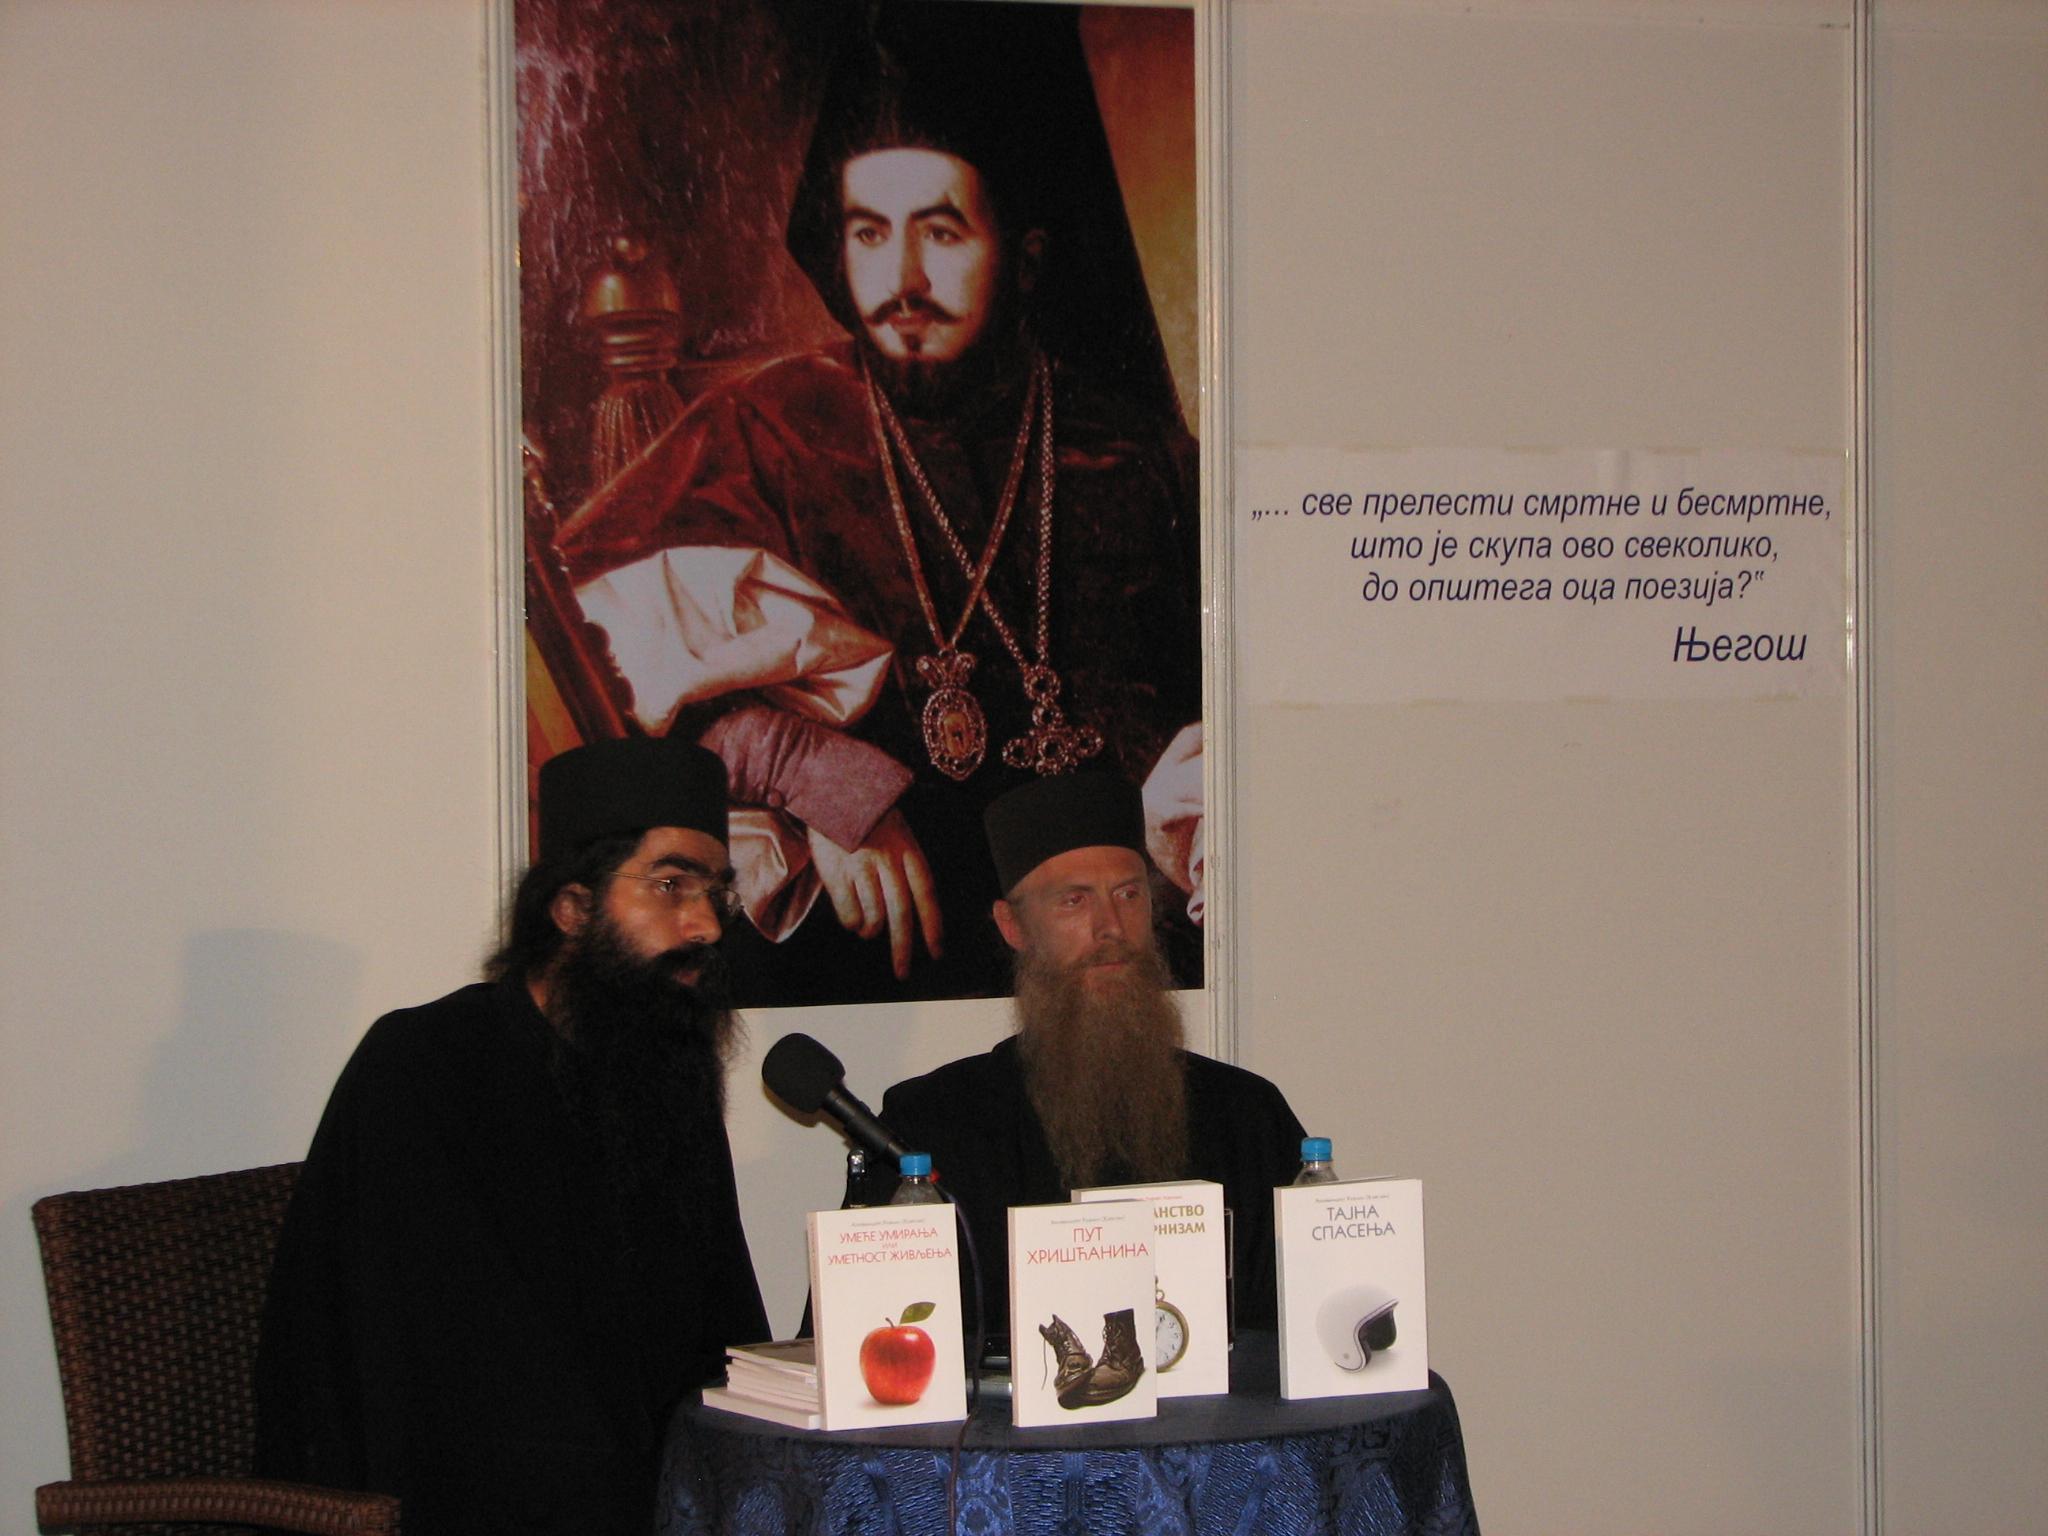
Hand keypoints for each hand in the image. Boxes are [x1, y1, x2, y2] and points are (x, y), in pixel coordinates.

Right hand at [806, 810, 943, 979]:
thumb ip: (906, 867)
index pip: (926, 895)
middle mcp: (888, 861)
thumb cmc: (867, 816)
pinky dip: (852, 923)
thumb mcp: (899, 834)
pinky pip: (848, 913)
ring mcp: (861, 867)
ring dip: (872, 931)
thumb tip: (913, 911)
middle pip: (901, 914)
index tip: (936, 952)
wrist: (831, 789)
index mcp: (908, 851)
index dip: (933, 927)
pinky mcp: (836, 872)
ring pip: (873, 917)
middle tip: (903, 971)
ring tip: (868, 929)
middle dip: (903, 948)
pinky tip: (852, 919)